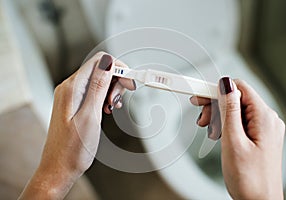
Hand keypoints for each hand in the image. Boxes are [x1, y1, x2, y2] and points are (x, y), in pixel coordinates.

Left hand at [19, 52, 134, 198]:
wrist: (59, 169)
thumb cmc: (72, 149)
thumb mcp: (90, 116)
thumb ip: (98, 87)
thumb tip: (107, 62)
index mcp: (72, 88)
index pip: (99, 61)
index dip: (118, 68)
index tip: (130, 83)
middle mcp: (69, 88)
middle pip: (100, 70)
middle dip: (116, 81)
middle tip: (120, 101)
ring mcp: (71, 96)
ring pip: (98, 81)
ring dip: (111, 91)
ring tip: (113, 108)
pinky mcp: (74, 105)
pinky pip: (93, 92)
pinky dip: (105, 98)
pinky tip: (107, 110)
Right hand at [190, 77, 284, 199]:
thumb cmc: (249, 179)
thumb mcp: (233, 141)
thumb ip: (229, 109)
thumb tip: (226, 84)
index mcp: (264, 117)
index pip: (239, 88)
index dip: (216, 90)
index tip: (199, 97)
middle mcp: (267, 119)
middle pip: (236, 99)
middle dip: (215, 106)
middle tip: (201, 119)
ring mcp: (264, 128)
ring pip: (236, 110)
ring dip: (219, 117)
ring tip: (210, 132)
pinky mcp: (259, 135)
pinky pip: (240, 121)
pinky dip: (225, 125)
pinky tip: (218, 135)